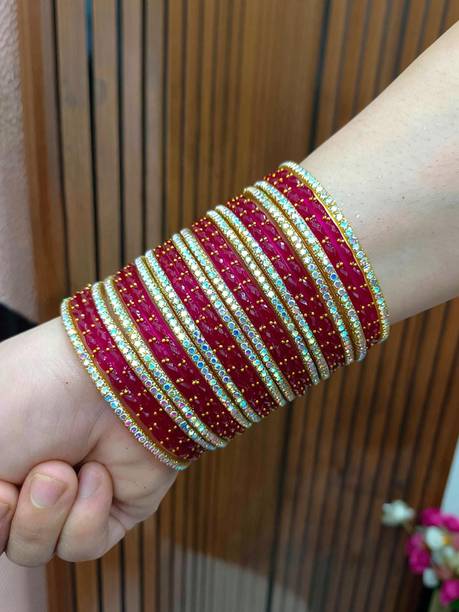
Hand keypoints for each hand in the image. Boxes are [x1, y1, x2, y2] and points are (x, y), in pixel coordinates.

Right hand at [0, 317, 176, 565]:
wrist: (107, 379)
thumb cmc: (31, 396)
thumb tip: (1, 500)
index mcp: (0, 457)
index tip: (1, 486)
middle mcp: (28, 479)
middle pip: (2, 539)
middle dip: (12, 512)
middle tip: (40, 469)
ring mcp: (71, 496)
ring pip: (36, 550)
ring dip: (47, 512)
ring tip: (66, 470)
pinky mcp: (113, 508)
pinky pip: (82, 546)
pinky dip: (86, 514)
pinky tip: (99, 473)